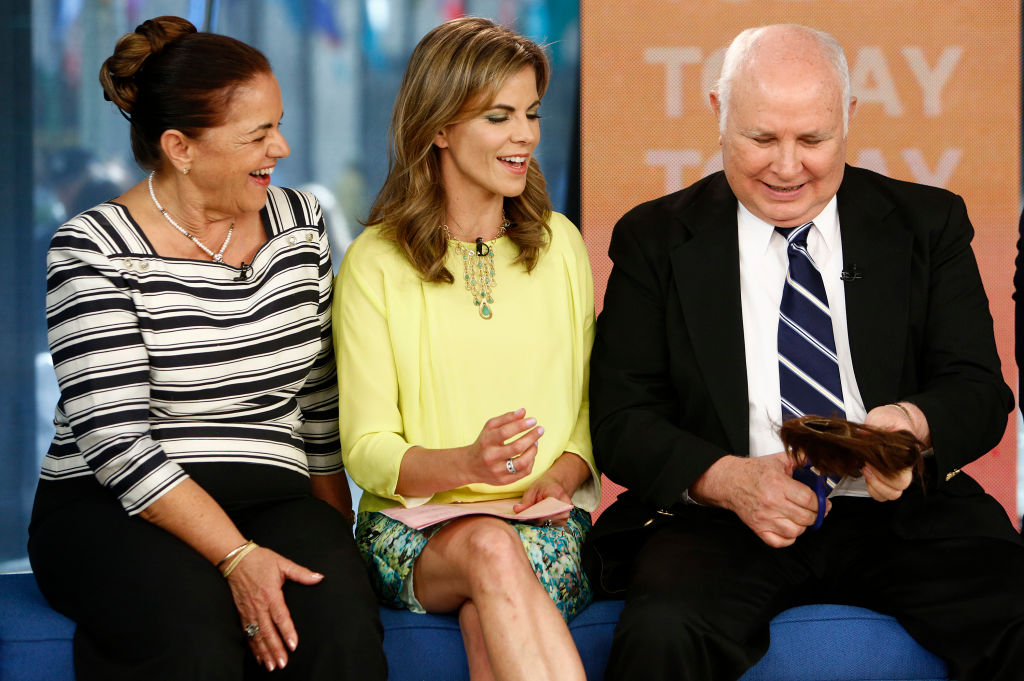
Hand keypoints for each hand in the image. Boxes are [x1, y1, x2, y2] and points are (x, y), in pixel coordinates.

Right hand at [225, 546, 323, 670]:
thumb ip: (301, 573)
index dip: (287, 631)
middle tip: (283, 663)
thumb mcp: (282, 563)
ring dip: (265, 651)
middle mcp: (259, 605)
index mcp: (271, 593)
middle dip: (275, 648)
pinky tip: (259, 657)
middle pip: (267, 631)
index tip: (293, 644)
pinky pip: (247, 633)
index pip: (280, 616)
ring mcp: (249, 611)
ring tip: (272, 665)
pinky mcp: (242, 613)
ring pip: (257, 635)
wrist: (235, 559)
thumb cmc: (260, 560)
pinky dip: (253, 647)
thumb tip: (319, 577)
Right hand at [462, 408, 542, 484]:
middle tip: (541, 430)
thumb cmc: (484, 442)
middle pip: (516, 448)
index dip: (521, 425)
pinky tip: (531, 453)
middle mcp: (491, 457)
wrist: (470, 466)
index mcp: (487, 442)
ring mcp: (497, 471)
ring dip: (533, 450)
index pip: (505, 432)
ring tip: (536, 442)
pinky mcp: (504, 480)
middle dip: (532, 437)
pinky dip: (531, 461)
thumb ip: (506, 418)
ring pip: (522, 463)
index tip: (533, 420)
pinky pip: (524, 472)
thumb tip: (523, 412)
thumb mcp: (490, 428)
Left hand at [512, 474, 571, 526]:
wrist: (556, 486)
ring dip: (536, 523)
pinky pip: (549, 527)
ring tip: (530, 516)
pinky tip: (536, 519)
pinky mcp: (563, 522)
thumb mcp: (533, 489)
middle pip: (546, 518)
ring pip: (547, 524)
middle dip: (533, 519)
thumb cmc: (544, 486)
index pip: (546, 508)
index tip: (524, 515)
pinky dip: (541, 524)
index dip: (534, 514)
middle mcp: (565, 506)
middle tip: (523, 517)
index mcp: (557, 493)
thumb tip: (517, 510)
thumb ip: (526, 500)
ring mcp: (565, 515)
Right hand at [690, 452, 823, 547]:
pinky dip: (788, 538)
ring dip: (802, 526)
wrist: (730, 482)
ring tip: (801, 518)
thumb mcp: (779, 460)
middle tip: (815, 510)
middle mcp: (771, 502)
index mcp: (778, 483)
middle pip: (806, 517)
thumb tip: (818, 459)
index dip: (821, 503)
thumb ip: (800, 458)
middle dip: (815, 515)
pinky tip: (789, 528)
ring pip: (795, 531)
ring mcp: (764, 517)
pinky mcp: (758, 528)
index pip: (809, 500)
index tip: (824, 503)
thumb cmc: (754, 472)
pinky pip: (779, 542)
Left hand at [861, 403, 922, 501]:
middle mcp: (906, 468)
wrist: (891, 422)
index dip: (884, 472)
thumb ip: (877, 425)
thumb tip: (864, 436)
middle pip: (899, 487)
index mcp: (908, 455)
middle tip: (866, 465)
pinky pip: (883, 495)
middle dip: (878, 479)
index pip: (903, 474)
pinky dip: (873, 490)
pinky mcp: (886, 479)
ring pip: (892, 494)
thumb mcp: (881, 417)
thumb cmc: (888, 420)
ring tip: (866, 470)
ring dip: (876, 486)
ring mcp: (897, 476)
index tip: (870, 460)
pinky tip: (867, 476)